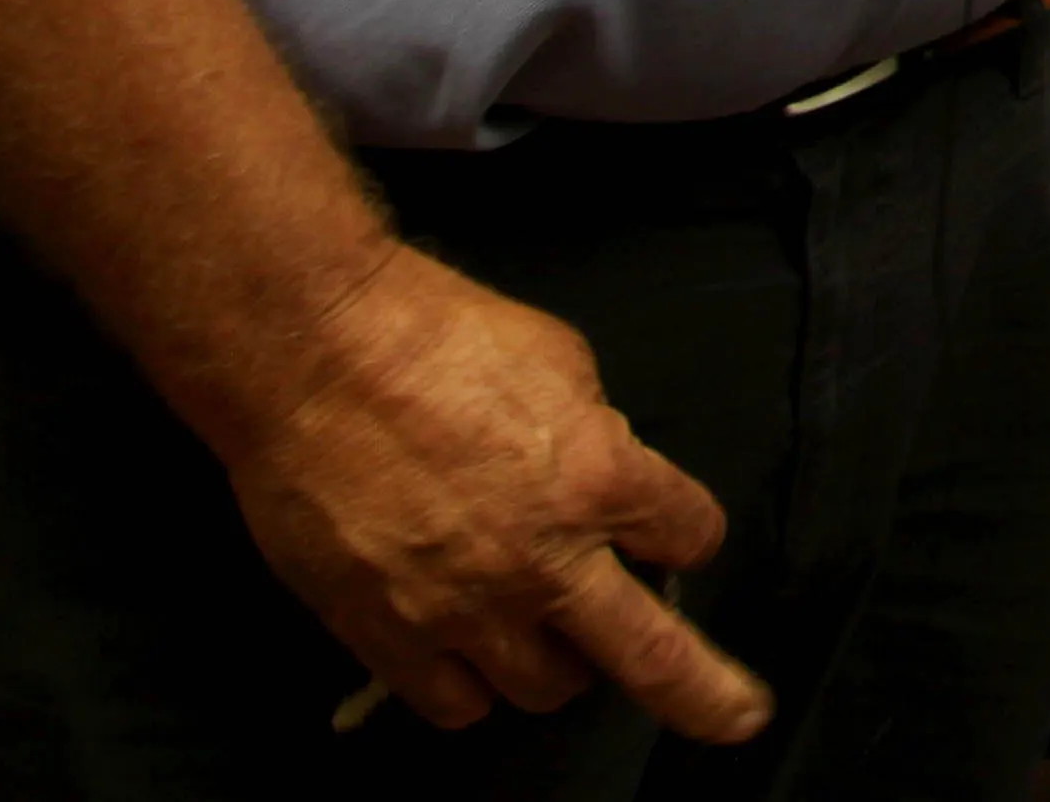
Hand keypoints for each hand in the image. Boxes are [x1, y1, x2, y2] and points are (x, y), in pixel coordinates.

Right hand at [213, 245, 766, 741]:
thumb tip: (602, 467)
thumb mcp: (558, 359)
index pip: (688, 536)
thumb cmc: (434, 333)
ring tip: (550, 635)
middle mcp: (543, 560)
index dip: (685, 533)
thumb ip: (595, 433)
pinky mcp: (387, 634)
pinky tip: (470, 656)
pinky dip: (472, 687)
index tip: (675, 535)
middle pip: (651, 660)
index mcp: (599, 478)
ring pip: (545, 690)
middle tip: (736, 716)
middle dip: (705, 695)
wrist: (313, 354)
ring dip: (562, 665)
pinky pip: (454, 703)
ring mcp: (463, 608)